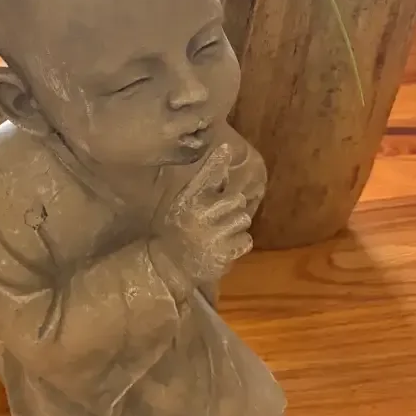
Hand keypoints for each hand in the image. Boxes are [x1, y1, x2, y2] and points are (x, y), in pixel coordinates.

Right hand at [163, 144, 252, 282]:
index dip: (217, 162)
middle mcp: (200, 214)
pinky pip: (246, 240)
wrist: (169, 267)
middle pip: (238, 200)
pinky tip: (224, 247)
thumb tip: (224, 167)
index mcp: (189, 200)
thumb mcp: (183, 207)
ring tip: (220, 234)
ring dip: (236, 227)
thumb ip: (202, 188)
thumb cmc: (177, 233)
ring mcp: (213, 234)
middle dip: (233, 209)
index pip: (206, 176)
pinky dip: (239, 244)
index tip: (225, 148)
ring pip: (244, 219)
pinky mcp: (225, 252)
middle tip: (220, 219)